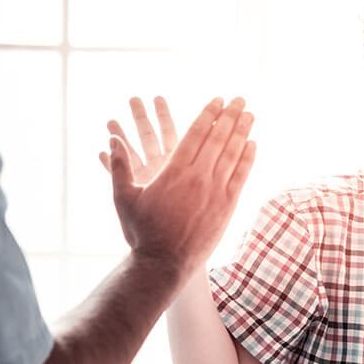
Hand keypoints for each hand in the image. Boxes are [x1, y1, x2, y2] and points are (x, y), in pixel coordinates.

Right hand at [107, 96, 255, 276]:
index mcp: (174, 171)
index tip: (218, 100)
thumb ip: (118, 167)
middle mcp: (198, 177)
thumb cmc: (141, 231)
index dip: (208, 114)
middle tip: (240, 99)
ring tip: (250, 114)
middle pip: (218, 138)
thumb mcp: (123, 198)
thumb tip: (111, 140)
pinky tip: (252, 144)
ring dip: (242, 131)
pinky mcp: (227, 207)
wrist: (164, 263)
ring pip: (232, 154)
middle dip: (230, 116)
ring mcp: (215, 191)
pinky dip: (247, 158)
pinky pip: (240, 176)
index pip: (195, 134)